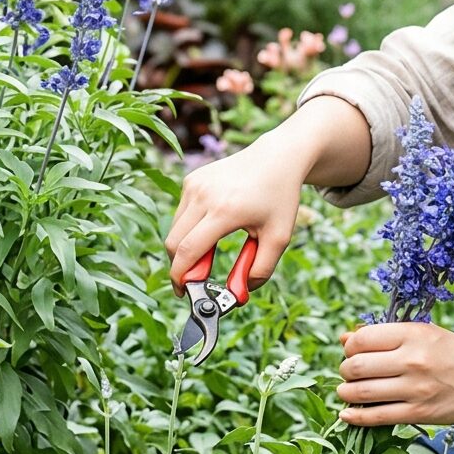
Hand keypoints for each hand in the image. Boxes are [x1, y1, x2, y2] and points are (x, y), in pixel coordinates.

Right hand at [165, 139, 305, 291]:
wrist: (277, 159)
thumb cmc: (280, 199)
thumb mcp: (279, 238)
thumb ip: (261, 271)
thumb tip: (238, 294)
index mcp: (226, 211)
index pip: (187, 250)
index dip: (180, 276)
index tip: (183, 292)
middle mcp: (204, 195)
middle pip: (173, 242)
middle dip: (180, 266)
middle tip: (196, 280)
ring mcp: (194, 185)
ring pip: (174, 229)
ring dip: (184, 248)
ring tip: (209, 254)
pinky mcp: (191, 180)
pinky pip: (180, 214)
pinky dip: (188, 229)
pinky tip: (210, 229)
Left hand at [337, 321, 453, 427]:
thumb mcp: (425, 333)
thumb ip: (386, 335)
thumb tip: (345, 338)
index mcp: (413, 334)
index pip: (362, 339)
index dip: (350, 347)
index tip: (352, 352)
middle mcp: (413, 360)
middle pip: (356, 366)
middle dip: (344, 371)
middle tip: (348, 374)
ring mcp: (416, 389)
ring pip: (361, 392)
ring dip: (346, 393)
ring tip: (348, 392)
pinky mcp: (420, 414)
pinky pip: (377, 416)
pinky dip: (356, 417)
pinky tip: (347, 415)